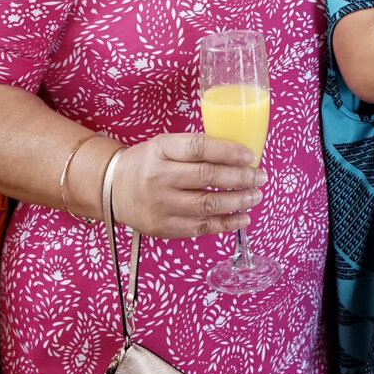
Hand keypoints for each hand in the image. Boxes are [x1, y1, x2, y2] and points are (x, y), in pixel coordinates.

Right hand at [105, 132, 266, 238]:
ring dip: (237, 202)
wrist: (112, 189)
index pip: (199, 148)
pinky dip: (226, 224)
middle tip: (261, 177)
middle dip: (240, 178)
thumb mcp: (165, 145)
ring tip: (256, 196)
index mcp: (160, 151)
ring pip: (207, 206)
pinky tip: (243, 218)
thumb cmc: (147, 163)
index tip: (250, 155)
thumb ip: (196, 149)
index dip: (228, 151)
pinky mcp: (164, 228)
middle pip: (206, 178)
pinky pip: (200, 228)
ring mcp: (161, 206)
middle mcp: (159, 178)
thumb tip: (239, 155)